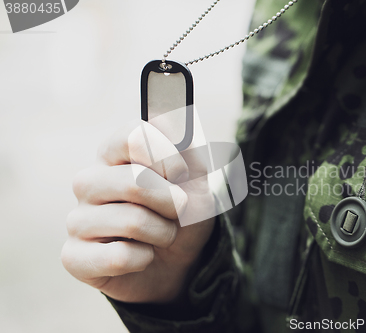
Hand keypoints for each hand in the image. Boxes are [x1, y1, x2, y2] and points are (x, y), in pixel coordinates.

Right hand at [61, 120, 215, 302]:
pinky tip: (141, 256)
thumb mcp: (196, 177)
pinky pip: (118, 257)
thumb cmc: (183, 212)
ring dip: (163, 232)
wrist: (181, 259)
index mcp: (113, 154)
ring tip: (160, 235)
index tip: (182, 173)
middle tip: (177, 211)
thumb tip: (170, 114)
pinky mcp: (74, 257)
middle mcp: (88, 182)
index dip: (168, 157)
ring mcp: (78, 220)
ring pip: (132, 221)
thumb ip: (186, 144)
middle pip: (135, 181)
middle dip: (172, 202)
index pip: (134, 137)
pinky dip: (144, 259)